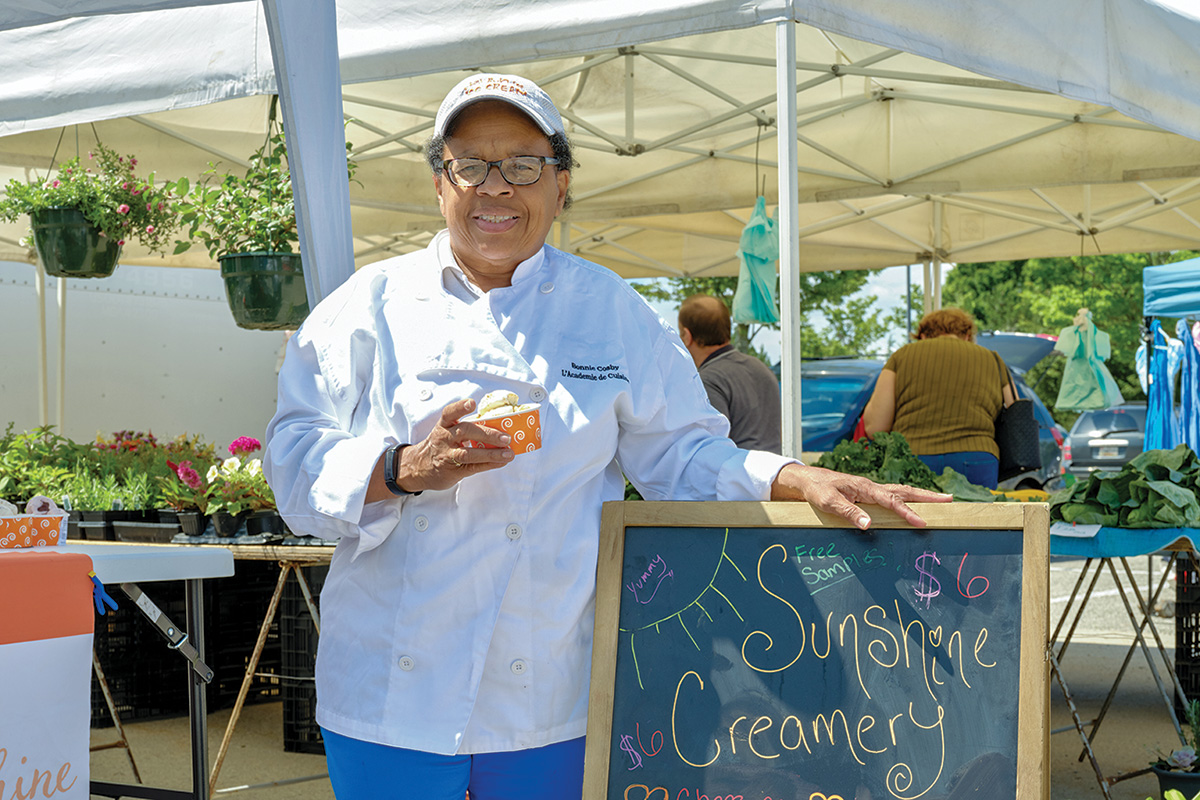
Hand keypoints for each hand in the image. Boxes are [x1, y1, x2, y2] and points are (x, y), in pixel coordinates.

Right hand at [394, 399, 513, 491]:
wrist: (417, 468)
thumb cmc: (439, 447)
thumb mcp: (446, 433)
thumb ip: (466, 428)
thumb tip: (497, 426)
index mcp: (443, 426)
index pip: (449, 413)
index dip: (460, 407)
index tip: (471, 403)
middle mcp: (444, 438)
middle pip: (465, 432)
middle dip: (487, 434)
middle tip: (505, 437)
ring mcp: (447, 455)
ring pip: (469, 453)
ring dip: (492, 453)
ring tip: (508, 453)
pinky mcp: (452, 471)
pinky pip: (473, 467)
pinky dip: (489, 464)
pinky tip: (501, 462)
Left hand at [770, 464, 951, 529]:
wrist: (808, 480)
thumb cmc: (818, 490)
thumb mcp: (828, 503)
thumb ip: (848, 513)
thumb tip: (868, 525)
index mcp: (865, 488)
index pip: (891, 501)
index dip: (907, 513)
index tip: (922, 523)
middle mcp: (872, 486)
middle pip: (905, 491)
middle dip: (928, 497)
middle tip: (950, 500)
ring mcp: (872, 489)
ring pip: (902, 491)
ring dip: (922, 496)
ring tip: (942, 499)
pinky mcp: (870, 493)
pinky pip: (894, 495)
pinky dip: (909, 498)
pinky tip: (915, 502)